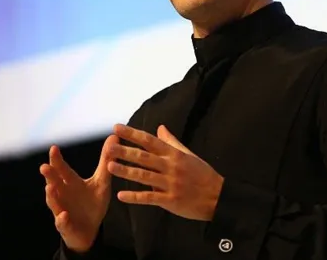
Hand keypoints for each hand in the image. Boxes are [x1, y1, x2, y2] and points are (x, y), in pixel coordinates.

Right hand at [40, 136, 117, 251]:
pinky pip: (62, 223)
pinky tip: (63, 215)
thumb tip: (113, 136)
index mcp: (70, 183)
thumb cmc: (92, 203)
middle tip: (44, 166)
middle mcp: (63, 195)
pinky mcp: (66, 226)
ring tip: (49, 187)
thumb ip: (106, 161)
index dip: (57, 159)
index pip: (62, 169)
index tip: (54, 148)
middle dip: (49, 175)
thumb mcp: (102, 182)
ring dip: (51, 196)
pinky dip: (62, 219)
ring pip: (54, 202)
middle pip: (54, 183)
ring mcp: (62, 210)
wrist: (90, 230)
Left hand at [108, 124, 223, 221]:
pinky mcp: (170, 200)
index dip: (132, 134)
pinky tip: (121, 195)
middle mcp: (170, 167)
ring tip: (109, 166)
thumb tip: (160, 127)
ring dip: (126, 171)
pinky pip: (150, 198)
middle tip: (109, 146)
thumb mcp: (188, 154)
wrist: (218, 197)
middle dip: (125, 151)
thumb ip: (172, 142)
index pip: (150, 141)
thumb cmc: (202, 174)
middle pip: (144, 157)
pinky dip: (135, 197)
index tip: (117, 128)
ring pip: (144, 176)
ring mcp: (170, 184)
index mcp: (174, 154)